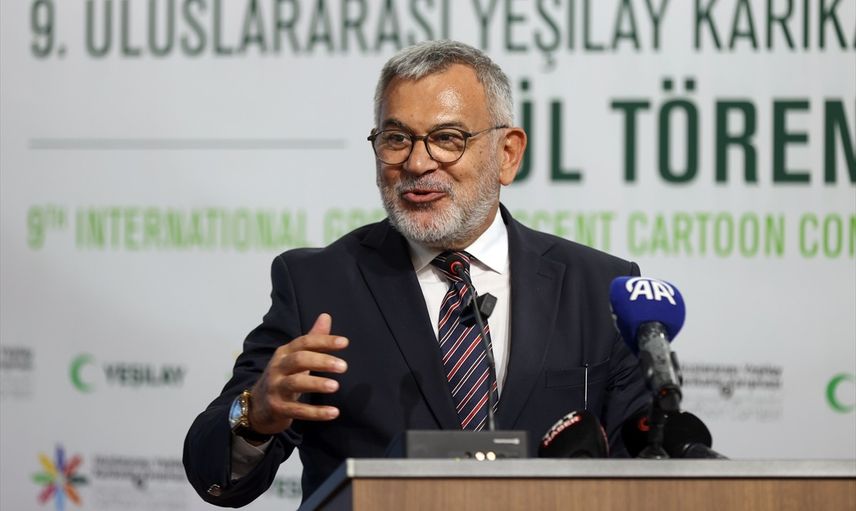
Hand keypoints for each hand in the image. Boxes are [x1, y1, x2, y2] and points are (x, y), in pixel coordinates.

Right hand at [248, 313, 347, 434]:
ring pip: (295, 383)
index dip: (324, 341)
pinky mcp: (277, 409)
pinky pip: (297, 410)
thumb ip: (312, 339)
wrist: (257, 407)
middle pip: (298, 360)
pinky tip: (333, 412)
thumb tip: (326, 316)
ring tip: (335, 386)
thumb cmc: (283, 378)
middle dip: (321, 361)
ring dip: (316, 384)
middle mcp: (277, 368)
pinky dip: (315, 412)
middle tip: (344, 366)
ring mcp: (275, 388)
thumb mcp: (295, 357)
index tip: (345, 343)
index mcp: (284, 353)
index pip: (304, 342)